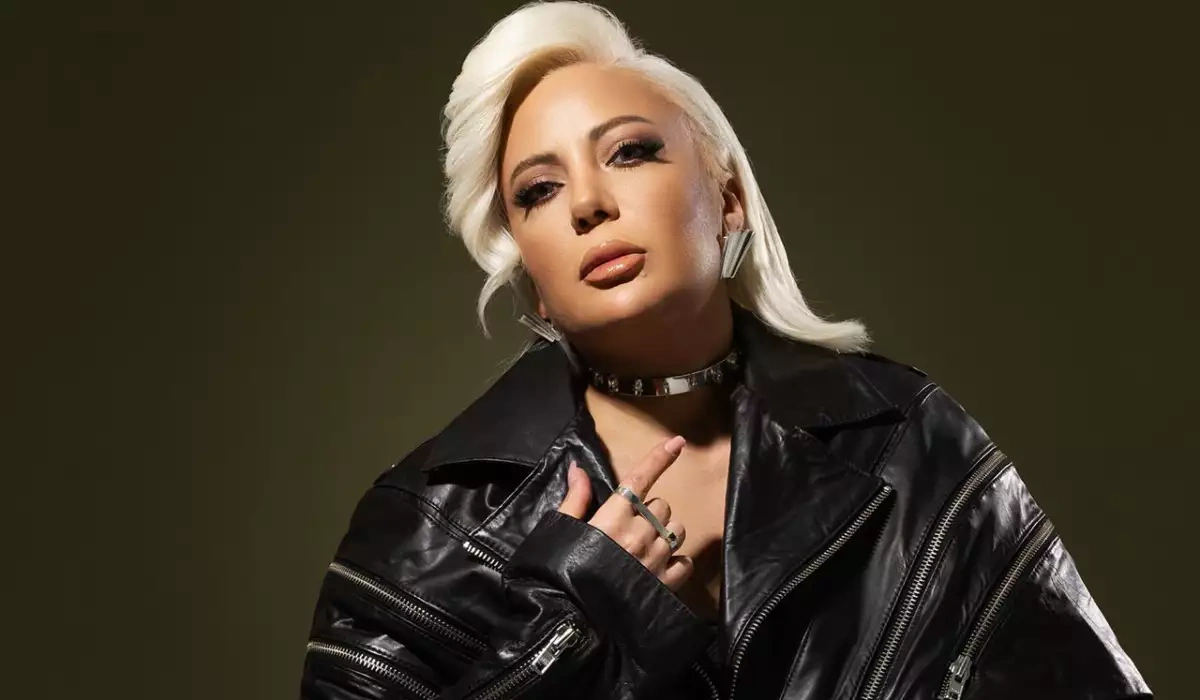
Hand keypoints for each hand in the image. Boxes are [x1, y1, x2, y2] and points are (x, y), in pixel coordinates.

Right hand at [557, 435, 692, 591]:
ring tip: (645, 550)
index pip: (640, 478)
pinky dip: (677, 562)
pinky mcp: (667, 583)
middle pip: (661, 505)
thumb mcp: (562, 531)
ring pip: (677, 530)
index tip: (678, 441)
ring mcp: (656, 558)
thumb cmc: (560, 573)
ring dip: (665, 534)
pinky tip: (658, 569)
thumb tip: (577, 468)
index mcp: (613, 516)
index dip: (660, 457)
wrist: (573, 622)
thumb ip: (575, 499)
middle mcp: (640, 532)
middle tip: (629, 530)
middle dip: (650, 512)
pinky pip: (686, 561)